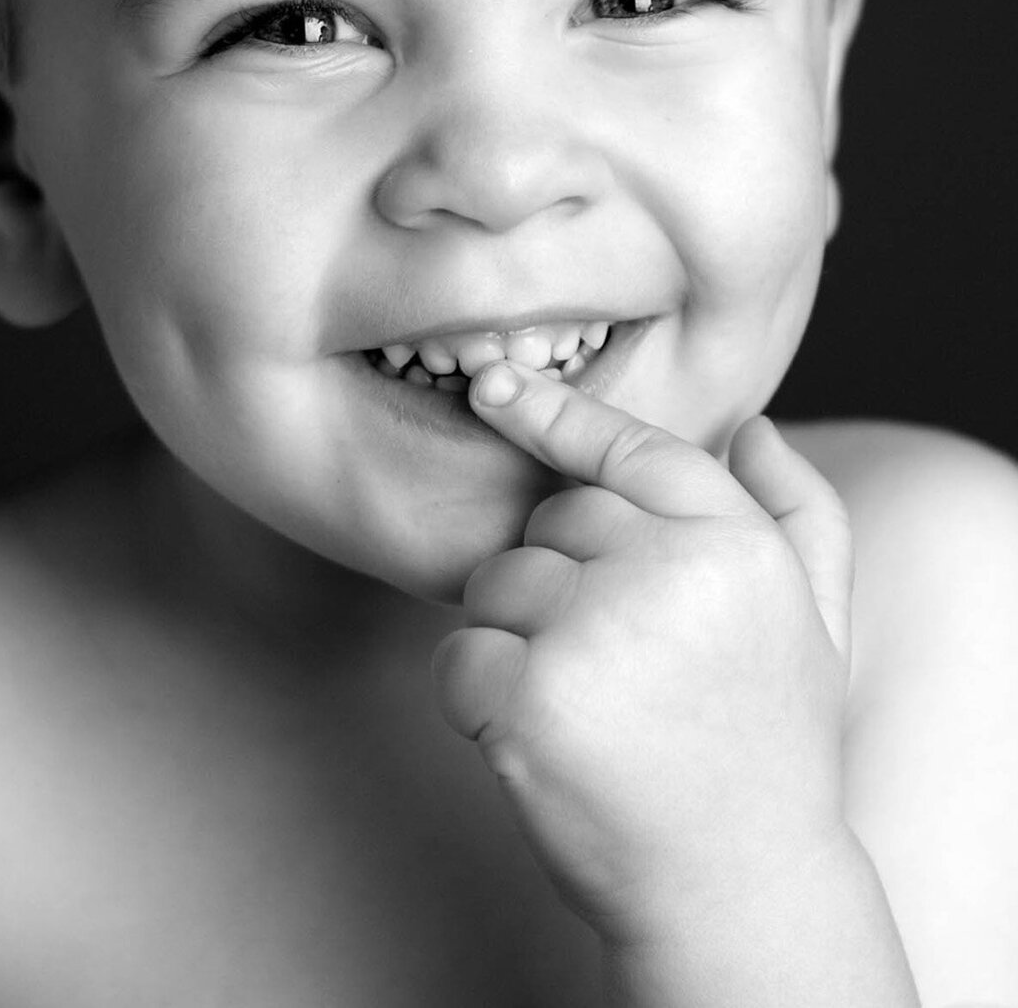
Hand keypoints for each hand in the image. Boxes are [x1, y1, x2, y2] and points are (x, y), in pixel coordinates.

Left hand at [431, 364, 854, 943]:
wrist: (736, 891)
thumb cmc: (770, 745)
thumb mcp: (816, 621)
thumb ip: (800, 513)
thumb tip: (753, 426)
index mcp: (737, 544)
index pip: (634, 449)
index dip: (559, 414)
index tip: (497, 385)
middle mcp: (668, 573)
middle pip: (554, 521)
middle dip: (562, 576)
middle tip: (616, 664)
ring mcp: (596, 633)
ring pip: (499, 583)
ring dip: (518, 636)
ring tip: (588, 707)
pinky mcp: (530, 699)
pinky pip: (460, 655)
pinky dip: (476, 694)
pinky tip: (538, 740)